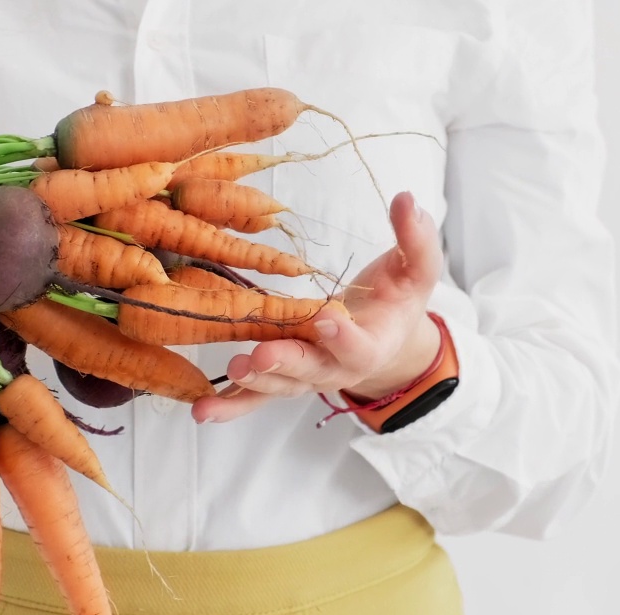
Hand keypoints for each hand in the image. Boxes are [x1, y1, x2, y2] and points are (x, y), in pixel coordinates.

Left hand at [192, 191, 443, 423]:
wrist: (385, 336)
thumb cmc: (399, 297)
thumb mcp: (417, 267)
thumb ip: (415, 238)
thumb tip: (406, 199)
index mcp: (374, 343)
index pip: (360, 346)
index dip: (344, 338)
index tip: (327, 319)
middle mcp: (337, 368)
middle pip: (311, 370)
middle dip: (285, 363)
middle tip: (260, 357)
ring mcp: (307, 377)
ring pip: (280, 385)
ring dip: (254, 383)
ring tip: (231, 371)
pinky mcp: (283, 377)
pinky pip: (256, 396)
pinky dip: (230, 405)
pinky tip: (202, 410)